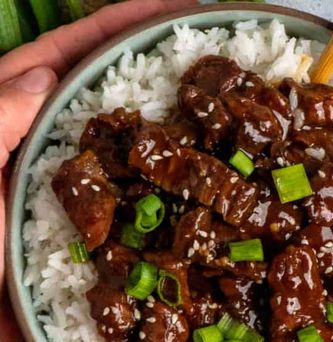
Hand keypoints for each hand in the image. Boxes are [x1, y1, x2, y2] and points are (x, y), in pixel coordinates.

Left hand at [0, 0, 196, 341]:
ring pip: (122, 144)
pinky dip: (157, 185)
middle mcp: (45, 144)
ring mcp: (70, 185)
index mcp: (8, 117)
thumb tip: (45, 74)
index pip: (67, 55)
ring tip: (209, 111)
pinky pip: (128, 195)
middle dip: (151, 68)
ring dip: (160, 126)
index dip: (116, 26)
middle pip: (104, 93)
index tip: (169, 9)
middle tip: (204, 59)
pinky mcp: (87, 226)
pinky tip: (188, 180)